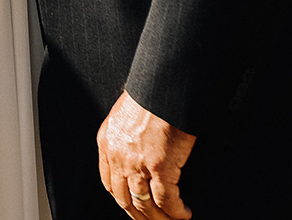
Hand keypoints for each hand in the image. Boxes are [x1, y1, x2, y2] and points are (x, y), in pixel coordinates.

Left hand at [97, 91, 194, 218]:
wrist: (163, 86)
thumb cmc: (151, 95)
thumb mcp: (125, 115)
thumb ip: (126, 136)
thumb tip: (137, 150)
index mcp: (107, 142)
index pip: (109, 183)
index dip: (123, 200)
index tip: (135, 208)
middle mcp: (118, 156)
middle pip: (125, 200)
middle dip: (140, 216)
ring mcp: (137, 163)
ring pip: (145, 205)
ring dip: (159, 219)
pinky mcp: (160, 166)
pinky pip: (167, 200)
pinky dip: (177, 212)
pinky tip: (184, 214)